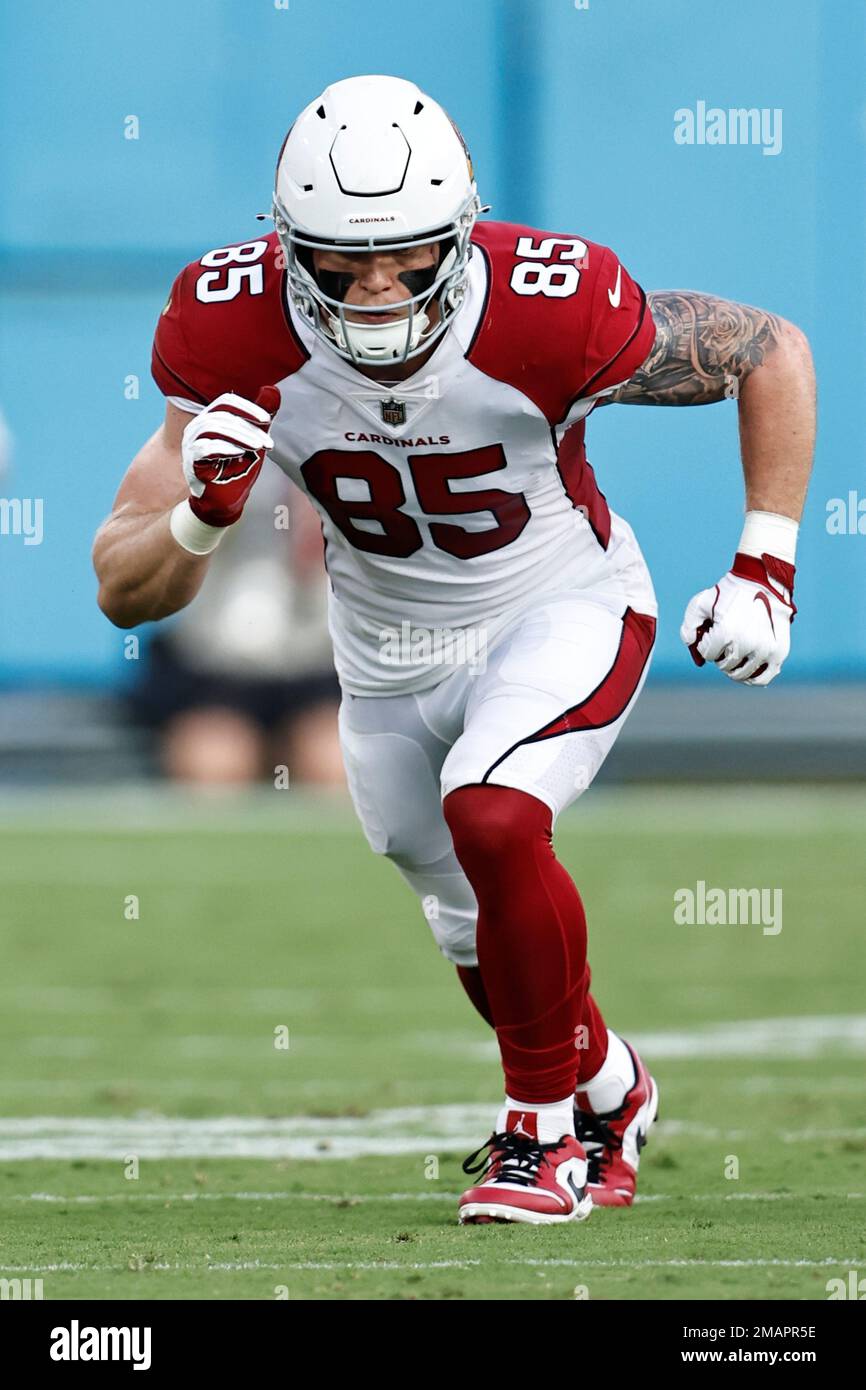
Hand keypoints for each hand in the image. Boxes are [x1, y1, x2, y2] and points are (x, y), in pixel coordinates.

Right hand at [182, 387, 279, 526]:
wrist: (224, 500)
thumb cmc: (237, 468)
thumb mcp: (254, 441)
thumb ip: (261, 418)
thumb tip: (274, 390)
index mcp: (212, 418)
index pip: (226, 401)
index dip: (247, 407)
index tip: (267, 420)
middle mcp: (198, 427)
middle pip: (222, 415)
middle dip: (248, 427)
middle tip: (267, 442)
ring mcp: (191, 444)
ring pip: (212, 428)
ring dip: (239, 436)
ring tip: (257, 446)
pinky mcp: (190, 462)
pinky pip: (204, 448)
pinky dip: (224, 448)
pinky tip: (239, 453)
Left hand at [680, 551, 796, 685]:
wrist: (762, 581)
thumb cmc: (728, 593)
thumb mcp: (700, 603)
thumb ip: (688, 627)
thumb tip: (693, 649)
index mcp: (726, 633)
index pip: (707, 655)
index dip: (706, 643)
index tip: (713, 630)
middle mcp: (747, 644)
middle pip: (724, 666)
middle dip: (720, 654)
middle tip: (724, 640)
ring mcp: (765, 650)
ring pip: (742, 674)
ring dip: (734, 666)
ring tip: (735, 651)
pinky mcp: (779, 652)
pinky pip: (764, 678)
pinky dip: (753, 679)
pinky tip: (747, 671)